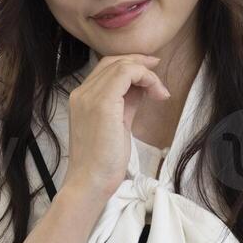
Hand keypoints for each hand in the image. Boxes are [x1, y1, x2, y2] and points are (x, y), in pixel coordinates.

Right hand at [62, 53, 169, 200]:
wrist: (90, 182)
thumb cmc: (103, 161)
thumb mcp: (117, 124)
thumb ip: (126, 103)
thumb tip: (142, 88)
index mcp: (81, 98)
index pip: (106, 68)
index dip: (131, 64)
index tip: (151, 73)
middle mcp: (82, 93)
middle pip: (113, 61)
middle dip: (140, 62)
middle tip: (159, 71)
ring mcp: (89, 96)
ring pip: (122, 65)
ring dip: (147, 74)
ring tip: (160, 92)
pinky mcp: (102, 103)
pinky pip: (127, 73)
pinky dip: (146, 78)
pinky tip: (157, 93)